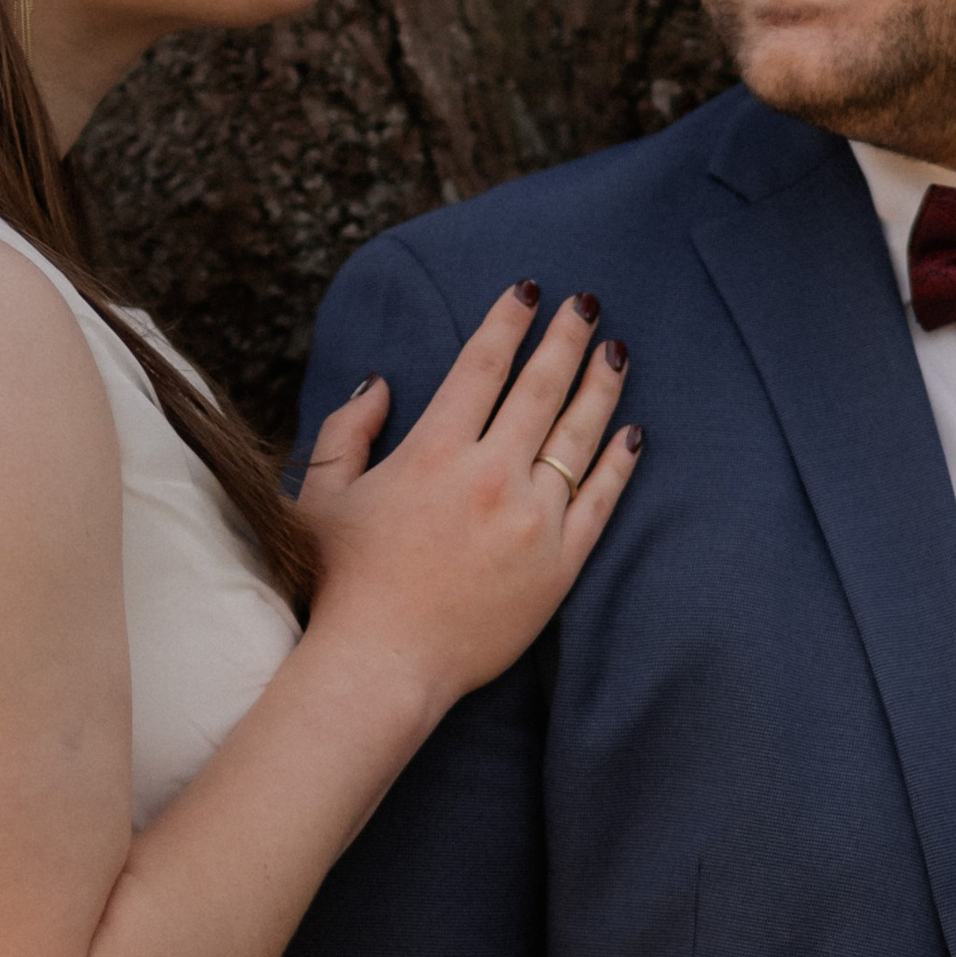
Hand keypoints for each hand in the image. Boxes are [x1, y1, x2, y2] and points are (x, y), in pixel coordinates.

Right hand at [297, 287, 636, 712]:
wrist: (383, 665)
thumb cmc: (342, 583)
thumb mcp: (323, 495)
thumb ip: (349, 431)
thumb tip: (382, 383)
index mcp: (435, 451)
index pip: (483, 365)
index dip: (509, 321)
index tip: (530, 291)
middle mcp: (491, 475)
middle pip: (542, 388)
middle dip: (567, 338)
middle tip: (588, 304)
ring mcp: (533, 521)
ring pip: (580, 437)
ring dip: (601, 386)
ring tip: (617, 352)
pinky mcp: (559, 565)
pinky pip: (601, 502)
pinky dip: (619, 463)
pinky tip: (632, 433)